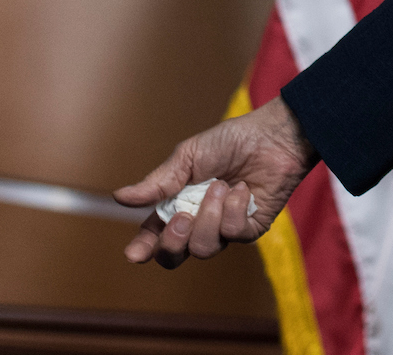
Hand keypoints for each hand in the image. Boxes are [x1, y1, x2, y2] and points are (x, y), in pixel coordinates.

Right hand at [116, 96, 316, 267]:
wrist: (271, 136)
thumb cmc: (230, 141)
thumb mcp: (188, 156)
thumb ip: (159, 182)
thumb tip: (121, 198)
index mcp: (177, 206)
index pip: (154, 236)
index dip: (143, 248)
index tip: (134, 254)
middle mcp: (199, 223)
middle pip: (175, 257)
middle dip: (173, 242)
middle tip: (182, 217)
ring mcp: (225, 229)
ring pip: (204, 249)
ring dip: (209, 217)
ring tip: (220, 187)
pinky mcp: (250, 229)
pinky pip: (234, 235)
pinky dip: (234, 210)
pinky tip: (242, 190)